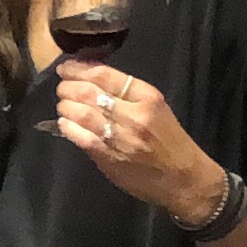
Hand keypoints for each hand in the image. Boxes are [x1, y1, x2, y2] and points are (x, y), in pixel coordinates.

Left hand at [56, 66, 222, 221]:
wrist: (184, 179)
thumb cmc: (171, 141)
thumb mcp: (157, 108)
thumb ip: (128, 94)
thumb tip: (92, 81)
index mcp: (147, 97)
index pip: (105, 75)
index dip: (79, 69)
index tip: (67, 67)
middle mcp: (133, 114)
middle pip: (89, 92)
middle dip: (69, 86)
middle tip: (62, 86)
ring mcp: (119, 137)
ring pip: (82, 113)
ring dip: (66, 106)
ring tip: (63, 103)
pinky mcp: (109, 157)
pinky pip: (81, 137)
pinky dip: (68, 127)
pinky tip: (64, 123)